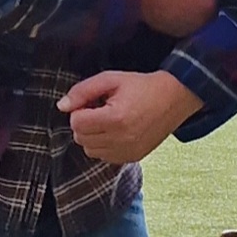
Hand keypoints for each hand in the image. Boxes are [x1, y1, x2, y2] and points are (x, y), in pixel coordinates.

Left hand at [58, 69, 202, 164]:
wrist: (174, 98)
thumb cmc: (142, 86)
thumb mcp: (111, 79)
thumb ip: (82, 91)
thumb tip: (62, 106)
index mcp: (115, 118)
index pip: (76, 123)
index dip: (79, 110)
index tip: (92, 102)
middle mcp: (122, 139)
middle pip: (81, 138)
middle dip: (84, 123)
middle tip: (100, 110)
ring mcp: (128, 151)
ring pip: (90, 150)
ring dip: (93, 136)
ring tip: (108, 121)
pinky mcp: (133, 157)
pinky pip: (104, 157)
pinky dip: (104, 145)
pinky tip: (116, 131)